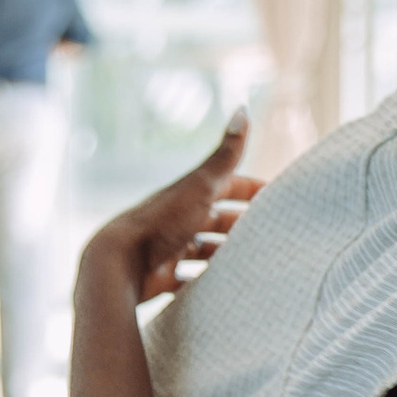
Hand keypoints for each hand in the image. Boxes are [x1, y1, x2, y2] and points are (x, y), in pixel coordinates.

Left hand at [90, 110, 263, 299]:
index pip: (227, 186)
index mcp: (189, 194)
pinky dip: (205, 281)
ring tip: (252, 265)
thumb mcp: (201, 185)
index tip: (276, 199)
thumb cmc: (163, 221)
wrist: (120, 262)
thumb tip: (243, 108)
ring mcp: (170, 248)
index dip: (250, 190)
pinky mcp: (162, 275)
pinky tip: (221, 289)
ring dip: (224, 254)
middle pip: (216, 219)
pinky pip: (189, 278)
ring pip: (204, 249)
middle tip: (270, 236)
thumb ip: (226, 155)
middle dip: (241, 226)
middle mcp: (179, 219)